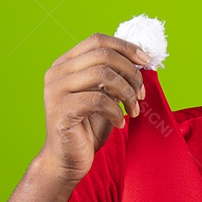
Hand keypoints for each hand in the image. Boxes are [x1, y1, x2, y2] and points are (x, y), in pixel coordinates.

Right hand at [40, 33, 149, 182]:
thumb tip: (141, 60)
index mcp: (66, 63)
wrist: (68, 160)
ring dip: (126, 92)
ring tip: (133, 110)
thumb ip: (115, 76)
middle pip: (103, 55)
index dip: (126, 48)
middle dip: (130, 73)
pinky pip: (98, 100)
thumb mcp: (105, 95)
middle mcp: (57, 72)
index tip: (146, 61)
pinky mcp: (61, 110)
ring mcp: (56, 90)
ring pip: (102, 75)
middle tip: (141, 94)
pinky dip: (116, 111)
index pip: (98, 40)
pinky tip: (120, 122)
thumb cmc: (88, 128)